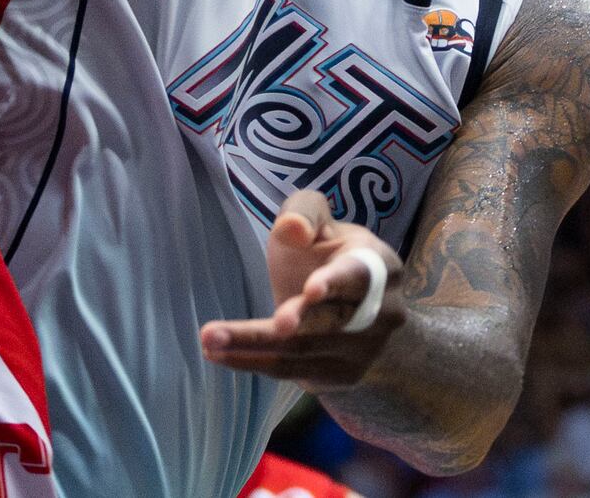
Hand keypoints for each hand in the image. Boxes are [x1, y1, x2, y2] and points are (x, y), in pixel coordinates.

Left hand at [200, 189, 406, 388]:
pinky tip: (217, 353)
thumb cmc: (332, 256)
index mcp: (379, 268)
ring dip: (254, 345)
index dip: (335, 283)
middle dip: (294, 321)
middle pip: (330, 321)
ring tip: (209, 340)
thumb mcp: (322, 224)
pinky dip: (252, 362)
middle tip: (270, 322)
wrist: (368, 318)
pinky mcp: (337, 377)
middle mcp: (380, 316)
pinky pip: (292, 371)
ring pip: (303, 351)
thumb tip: (293, 230)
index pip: (360, 276)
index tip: (310, 290)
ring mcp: (362, 353)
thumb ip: (306, 212)